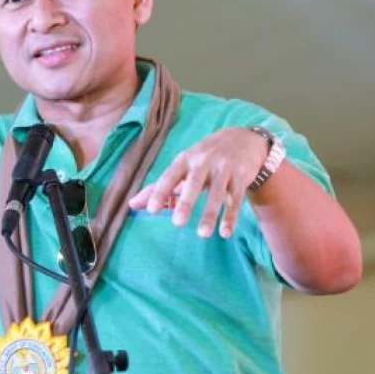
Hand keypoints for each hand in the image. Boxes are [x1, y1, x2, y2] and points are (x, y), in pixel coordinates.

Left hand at [128, 127, 268, 238]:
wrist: (242, 139)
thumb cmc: (204, 157)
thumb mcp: (182, 166)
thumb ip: (159, 186)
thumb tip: (132, 204)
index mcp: (185, 159)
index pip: (170, 176)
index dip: (160, 192)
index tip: (150, 210)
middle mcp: (204, 162)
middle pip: (194, 183)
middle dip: (186, 202)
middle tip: (177, 223)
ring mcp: (224, 168)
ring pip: (217, 193)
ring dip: (210, 214)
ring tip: (203, 234)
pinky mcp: (241, 176)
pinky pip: (236, 198)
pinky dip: (231, 216)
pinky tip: (225, 232)